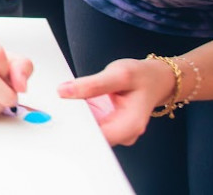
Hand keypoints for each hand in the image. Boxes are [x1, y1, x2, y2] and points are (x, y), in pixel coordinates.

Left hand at [58, 57, 176, 145]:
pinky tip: (71, 103)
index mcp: (130, 125)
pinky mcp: (107, 125)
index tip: (61, 116)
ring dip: (74, 118)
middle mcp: (123, 134)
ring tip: (64, 103)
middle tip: (57, 108)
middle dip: (73, 122)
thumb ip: (92, 84)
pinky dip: (79, 114)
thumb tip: (64, 91)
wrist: (155, 79)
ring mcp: (115, 131)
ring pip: (87, 130)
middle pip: (91, 136)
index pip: (97, 137)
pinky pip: (88, 123)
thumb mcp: (118, 74)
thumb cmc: (142, 77)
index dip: (77, 128)